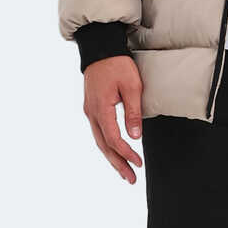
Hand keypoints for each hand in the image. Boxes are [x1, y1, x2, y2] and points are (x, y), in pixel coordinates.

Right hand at [83, 56, 143, 182]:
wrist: (100, 49)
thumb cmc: (117, 65)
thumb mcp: (132, 87)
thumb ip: (133, 112)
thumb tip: (135, 136)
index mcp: (101, 109)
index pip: (113, 139)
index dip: (126, 153)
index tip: (138, 163)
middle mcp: (92, 113)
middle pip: (103, 146)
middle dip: (117, 164)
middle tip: (130, 178)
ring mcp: (90, 111)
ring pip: (99, 141)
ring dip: (112, 157)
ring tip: (124, 172)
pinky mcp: (92, 108)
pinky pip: (98, 132)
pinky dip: (107, 146)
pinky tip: (115, 153)